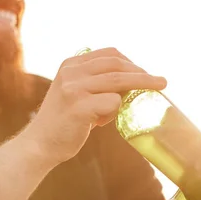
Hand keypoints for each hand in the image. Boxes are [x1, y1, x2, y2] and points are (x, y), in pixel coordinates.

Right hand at [24, 47, 166, 164]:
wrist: (39, 145)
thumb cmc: (63, 122)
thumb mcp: (74, 93)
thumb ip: (95, 84)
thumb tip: (130, 84)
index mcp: (71, 64)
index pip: (109, 54)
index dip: (131, 62)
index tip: (145, 72)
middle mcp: (71, 72)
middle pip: (117, 65)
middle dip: (143, 73)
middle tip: (161, 82)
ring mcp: (74, 88)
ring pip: (119, 81)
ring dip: (142, 85)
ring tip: (157, 90)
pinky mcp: (78, 107)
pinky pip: (112, 103)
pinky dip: (116, 111)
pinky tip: (103, 123)